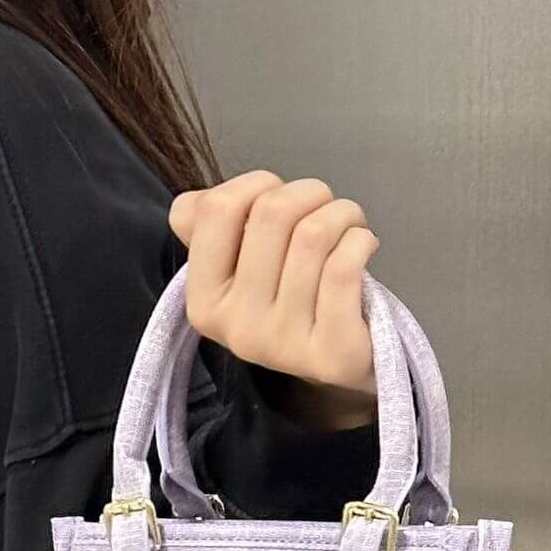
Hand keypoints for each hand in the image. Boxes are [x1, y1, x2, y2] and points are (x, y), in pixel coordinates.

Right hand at [169, 172, 378, 429]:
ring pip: (312, 235)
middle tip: (324, 209)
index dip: (255, 184)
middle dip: (309, 194)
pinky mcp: (330, 353)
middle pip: (271, 213)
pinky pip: (343, 267)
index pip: (216, 209)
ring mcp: (282, 345)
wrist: (339, 366)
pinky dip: (359, 242)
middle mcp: (236, 328)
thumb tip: (188, 207)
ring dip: (342, 214)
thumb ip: (210, 231)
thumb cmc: (293, 300)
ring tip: (348, 226)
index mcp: (203, 302)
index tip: (276, 198)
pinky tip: (362, 248)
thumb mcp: (240, 269)